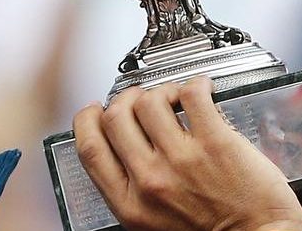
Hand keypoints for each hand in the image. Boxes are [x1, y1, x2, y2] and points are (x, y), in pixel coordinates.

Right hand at [73, 77, 301, 230]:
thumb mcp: (153, 222)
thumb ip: (131, 188)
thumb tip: (114, 146)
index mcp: (130, 205)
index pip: (89, 148)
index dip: (87, 120)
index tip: (95, 110)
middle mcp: (151, 180)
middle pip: (114, 116)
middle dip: (124, 100)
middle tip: (139, 100)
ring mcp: (182, 160)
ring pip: (148, 100)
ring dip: (160, 91)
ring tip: (175, 98)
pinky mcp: (215, 142)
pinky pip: (191, 93)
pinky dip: (195, 84)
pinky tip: (201, 90)